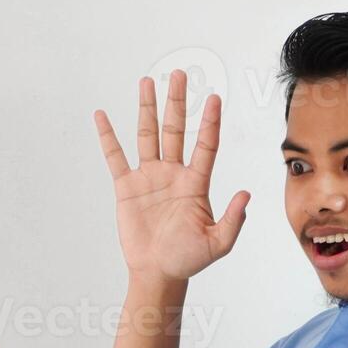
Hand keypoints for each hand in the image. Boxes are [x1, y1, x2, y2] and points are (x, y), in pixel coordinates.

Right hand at [93, 70, 250, 282]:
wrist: (158, 273)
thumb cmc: (189, 259)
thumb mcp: (218, 243)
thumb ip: (233, 220)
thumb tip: (245, 194)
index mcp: (195, 183)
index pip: (205, 145)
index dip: (210, 122)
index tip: (214, 98)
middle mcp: (173, 174)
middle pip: (175, 129)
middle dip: (177, 102)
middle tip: (179, 74)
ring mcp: (149, 178)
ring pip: (147, 135)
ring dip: (147, 109)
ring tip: (147, 82)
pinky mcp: (127, 187)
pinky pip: (115, 157)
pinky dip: (108, 137)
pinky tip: (102, 116)